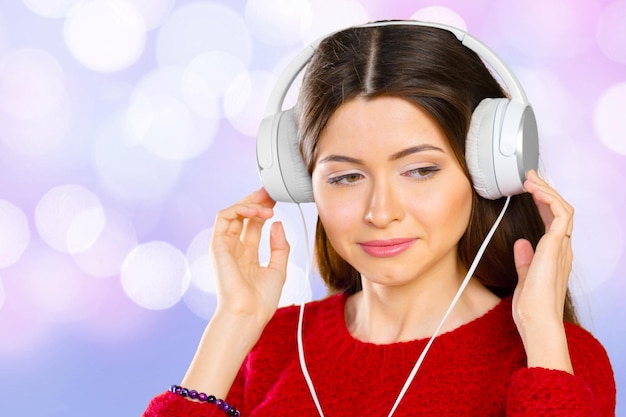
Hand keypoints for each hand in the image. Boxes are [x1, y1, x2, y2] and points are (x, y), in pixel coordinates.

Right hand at [210, 188, 289, 323]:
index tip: (276, 200)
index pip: (252, 224)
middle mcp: (234, 248)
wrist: (248, 313)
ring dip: (249, 203)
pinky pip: (224, 217)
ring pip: (232, 213)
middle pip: (242, 216)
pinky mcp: (218, 244)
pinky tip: (257, 212)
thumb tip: (277, 224)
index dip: (263, 210)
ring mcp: (225, 246)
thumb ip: (280, 247)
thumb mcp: (278, 269)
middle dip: (256, 201)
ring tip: (267, 204)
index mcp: (247, 255)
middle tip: (271, 192)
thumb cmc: (261, 300)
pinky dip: (240, 209)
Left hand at [512, 170, 573, 371]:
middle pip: (560, 211)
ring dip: (547, 190)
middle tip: (531, 176)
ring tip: (531, 178)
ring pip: (563, 209)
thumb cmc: (531, 308)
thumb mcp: (524, 279)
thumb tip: (521, 244)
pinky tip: (536, 191)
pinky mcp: (556, 246)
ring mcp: (561, 247)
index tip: (530, 190)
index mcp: (554, 256)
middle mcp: (561, 249)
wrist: (537, 322)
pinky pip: (561, 215)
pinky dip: (550, 199)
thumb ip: (524, 261)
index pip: (553, 222)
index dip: (543, 203)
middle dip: (546, 190)